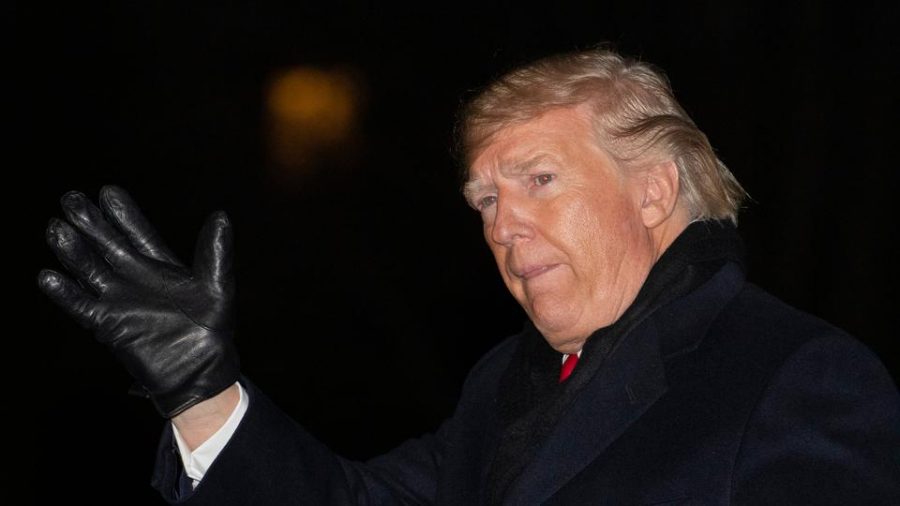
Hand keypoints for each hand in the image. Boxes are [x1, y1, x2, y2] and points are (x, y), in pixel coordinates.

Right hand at [38, 185, 239, 417]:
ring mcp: (120, 301)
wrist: (201, 370)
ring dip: (73, 251)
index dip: (123, 214)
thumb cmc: (213, 328)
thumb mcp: (217, 285)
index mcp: (161, 266)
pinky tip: (47, 276)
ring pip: (89, 270)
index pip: (137, 234)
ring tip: (56, 228)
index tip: (108, 191)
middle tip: (70, 198)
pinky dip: (65, 293)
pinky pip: (82, 306)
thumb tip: (219, 215)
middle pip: (107, 245)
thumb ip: (215, 251)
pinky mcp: (110, 325)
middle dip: (90, 223)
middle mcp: (135, 279)